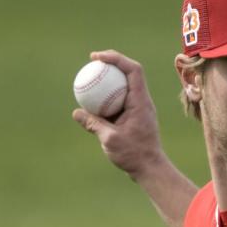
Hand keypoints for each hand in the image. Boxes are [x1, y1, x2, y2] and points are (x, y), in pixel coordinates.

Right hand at [72, 50, 164, 179]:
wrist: (150, 168)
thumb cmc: (134, 155)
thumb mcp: (110, 139)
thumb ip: (93, 124)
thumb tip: (76, 112)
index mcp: (141, 102)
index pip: (133, 70)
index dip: (116, 58)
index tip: (96, 57)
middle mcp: (142, 101)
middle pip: (129, 73)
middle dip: (111, 63)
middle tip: (91, 62)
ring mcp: (139, 108)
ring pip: (124, 86)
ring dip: (109, 79)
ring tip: (90, 77)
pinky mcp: (134, 116)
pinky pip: (119, 99)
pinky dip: (107, 96)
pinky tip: (91, 101)